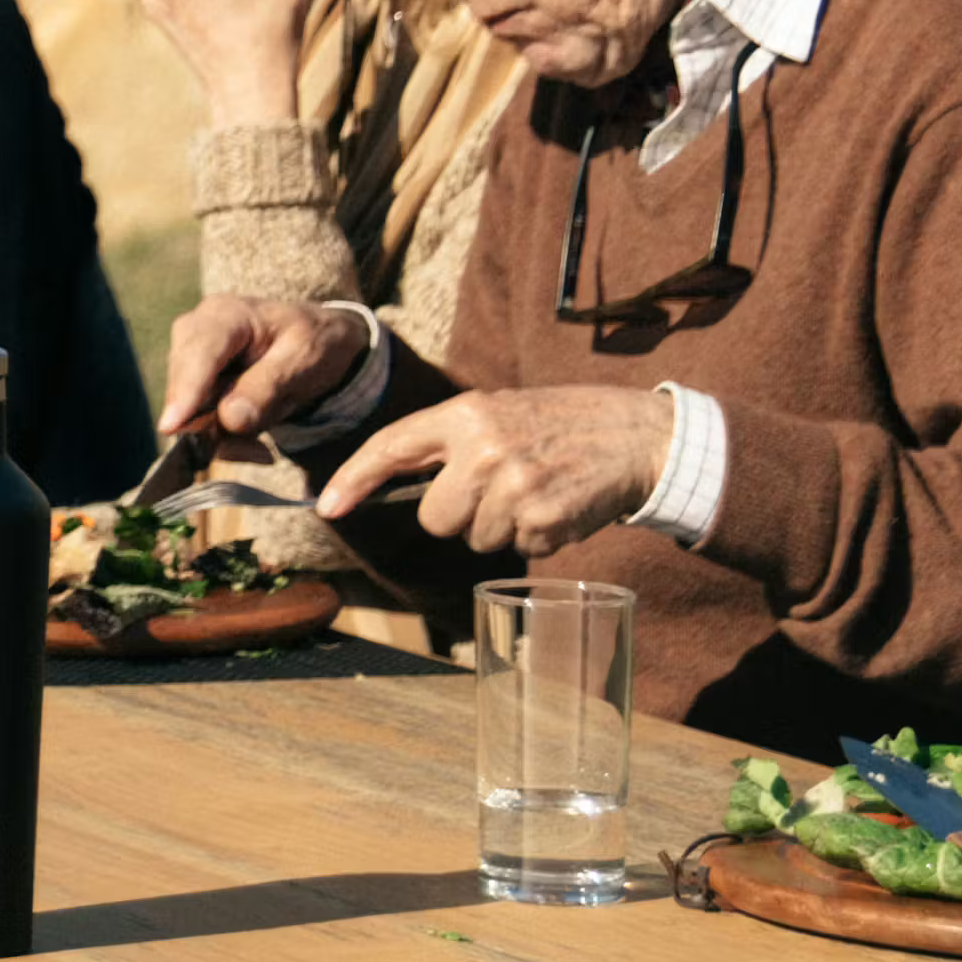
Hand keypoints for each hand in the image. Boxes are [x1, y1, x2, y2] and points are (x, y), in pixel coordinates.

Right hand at [160, 292, 388, 450]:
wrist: (318, 341)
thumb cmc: (314, 341)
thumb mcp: (304, 359)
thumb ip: (267, 387)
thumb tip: (229, 419)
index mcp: (227, 314)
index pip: (199, 353)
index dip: (185, 390)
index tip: (170, 427)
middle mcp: (196, 331)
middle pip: (184, 384)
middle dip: (212, 423)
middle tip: (259, 451)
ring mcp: (191, 358)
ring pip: (187, 408)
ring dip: (221, 435)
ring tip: (261, 446)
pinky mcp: (193, 384)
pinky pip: (195, 420)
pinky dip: (222, 437)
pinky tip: (252, 439)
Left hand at [325, 381, 685, 560]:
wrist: (635, 434)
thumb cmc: (558, 425)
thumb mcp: (497, 413)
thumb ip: (449, 442)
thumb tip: (391, 481)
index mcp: (465, 414)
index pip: (392, 446)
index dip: (354, 478)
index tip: (326, 507)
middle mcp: (483, 449)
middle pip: (435, 518)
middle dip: (461, 516)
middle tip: (502, 489)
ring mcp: (514, 486)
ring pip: (475, 539)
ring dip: (502, 527)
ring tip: (536, 491)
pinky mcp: (543, 520)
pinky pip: (518, 548)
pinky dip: (537, 537)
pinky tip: (558, 506)